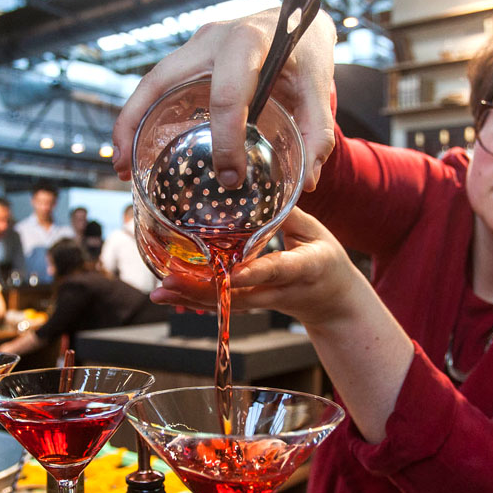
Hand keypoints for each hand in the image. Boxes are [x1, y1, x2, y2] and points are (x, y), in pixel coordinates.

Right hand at [111, 5, 337, 191]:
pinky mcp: (189, 60)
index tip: (231, 176)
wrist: (298, 24)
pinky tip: (139, 149)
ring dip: (129, 122)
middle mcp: (211, 40)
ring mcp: (195, 47)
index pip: (227, 94)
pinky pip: (158, 88)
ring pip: (150, 83)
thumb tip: (308, 182)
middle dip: (139, 124)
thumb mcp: (318, 89)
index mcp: (246, 42)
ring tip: (122, 165)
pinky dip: (143, 116)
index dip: (226, 139)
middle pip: (163, 81)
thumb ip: (317, 133)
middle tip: (128, 169)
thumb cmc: (305, 55)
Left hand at [151, 208, 364, 325]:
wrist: (333, 305)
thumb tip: (254, 187)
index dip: (254, 271)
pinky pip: (222, 303)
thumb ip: (285, 213)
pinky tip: (168, 294)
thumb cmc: (326, 261)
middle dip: (203, 290)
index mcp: (304, 268)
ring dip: (191, 298)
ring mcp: (265, 301)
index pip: (276, 269)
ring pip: (225, 303)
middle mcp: (281, 290)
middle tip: (169, 283)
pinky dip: (194, 299)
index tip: (231, 273)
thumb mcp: (316, 232)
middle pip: (238, 294)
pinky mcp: (252, 304)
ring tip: (159, 292)